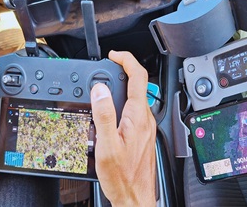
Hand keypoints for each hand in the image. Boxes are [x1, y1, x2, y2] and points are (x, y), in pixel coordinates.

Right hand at [91, 51, 155, 205]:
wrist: (135, 196)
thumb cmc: (122, 176)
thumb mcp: (106, 145)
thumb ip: (104, 114)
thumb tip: (100, 89)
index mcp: (138, 116)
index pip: (138, 77)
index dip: (126, 60)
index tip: (114, 55)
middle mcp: (146, 118)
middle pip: (139, 84)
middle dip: (123, 70)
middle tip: (108, 66)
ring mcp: (146, 126)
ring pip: (137, 97)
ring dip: (123, 86)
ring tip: (107, 85)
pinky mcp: (143, 133)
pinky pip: (135, 110)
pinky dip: (124, 101)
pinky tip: (113, 109)